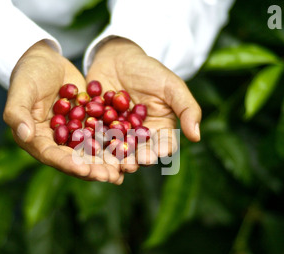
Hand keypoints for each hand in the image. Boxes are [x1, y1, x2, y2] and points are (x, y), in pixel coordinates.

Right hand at [3, 40, 123, 183]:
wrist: (45, 59)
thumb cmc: (28, 72)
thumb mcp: (22, 89)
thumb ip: (18, 113)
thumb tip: (24, 136)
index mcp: (34, 139)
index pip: (52, 156)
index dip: (68, 164)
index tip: (85, 170)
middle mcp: (53, 142)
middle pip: (74, 159)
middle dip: (93, 169)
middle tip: (111, 176)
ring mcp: (71, 134)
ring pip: (90, 152)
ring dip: (106, 162)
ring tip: (124, 170)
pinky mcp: (85, 125)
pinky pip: (100, 136)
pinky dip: (113, 143)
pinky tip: (130, 149)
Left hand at [86, 38, 200, 172]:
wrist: (118, 58)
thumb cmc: (150, 70)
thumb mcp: (171, 86)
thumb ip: (187, 109)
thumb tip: (197, 137)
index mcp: (159, 131)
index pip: (162, 145)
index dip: (158, 152)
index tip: (153, 155)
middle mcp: (138, 137)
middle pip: (137, 152)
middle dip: (133, 160)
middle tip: (128, 165)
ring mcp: (116, 135)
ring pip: (115, 150)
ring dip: (111, 158)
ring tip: (108, 163)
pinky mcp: (97, 130)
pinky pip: (94, 139)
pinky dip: (91, 145)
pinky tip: (86, 149)